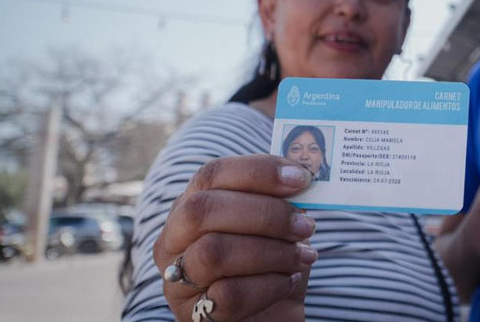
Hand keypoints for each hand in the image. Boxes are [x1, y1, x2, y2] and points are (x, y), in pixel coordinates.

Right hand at [152, 154, 318, 321]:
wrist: (272, 314)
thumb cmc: (273, 261)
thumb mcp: (279, 225)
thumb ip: (285, 199)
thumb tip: (304, 175)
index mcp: (191, 204)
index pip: (212, 173)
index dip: (258, 171)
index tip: (301, 179)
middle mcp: (174, 239)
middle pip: (203, 210)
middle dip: (264, 214)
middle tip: (305, 226)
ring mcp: (177, 279)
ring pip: (214, 253)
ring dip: (271, 252)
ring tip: (303, 257)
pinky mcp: (192, 314)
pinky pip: (228, 295)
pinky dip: (269, 286)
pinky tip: (289, 282)